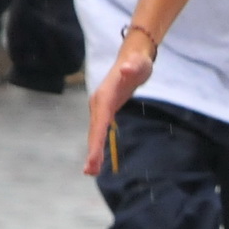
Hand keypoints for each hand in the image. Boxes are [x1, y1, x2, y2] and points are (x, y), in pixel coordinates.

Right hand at [83, 39, 154, 174]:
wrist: (133, 57)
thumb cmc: (137, 62)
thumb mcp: (139, 64)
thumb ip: (132, 67)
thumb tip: (126, 69)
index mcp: (104, 96)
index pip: (100, 122)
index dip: (96, 141)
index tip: (94, 158)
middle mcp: (98, 102)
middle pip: (94, 130)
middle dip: (92, 151)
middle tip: (90, 172)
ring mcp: (100, 107)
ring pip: (95, 132)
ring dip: (92, 151)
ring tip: (91, 171)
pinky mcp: (105, 110)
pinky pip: (99, 130)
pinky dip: (97, 144)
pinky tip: (98, 158)